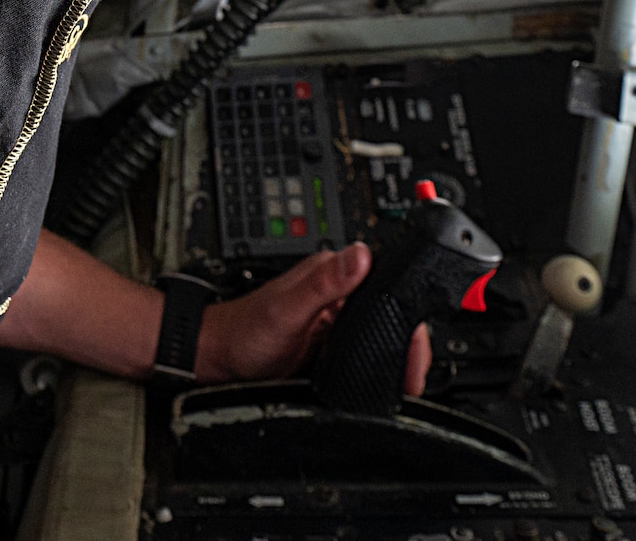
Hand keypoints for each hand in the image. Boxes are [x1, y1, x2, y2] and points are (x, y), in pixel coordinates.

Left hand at [196, 243, 432, 394]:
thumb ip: (324, 283)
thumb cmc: (243, 332)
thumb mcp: (286, 309)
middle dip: (406, 342)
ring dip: (393, 353)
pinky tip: (379, 378)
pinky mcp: (331, 340)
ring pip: (380, 331)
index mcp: (331, 271)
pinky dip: (375, 363)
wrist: (219, 362)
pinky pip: (364, 349)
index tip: (416, 345)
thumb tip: (360, 255)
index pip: (387, 280)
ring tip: (403, 380)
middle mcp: (337, 291)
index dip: (408, 312)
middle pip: (389, 309)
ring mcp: (335, 317)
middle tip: (412, 375)